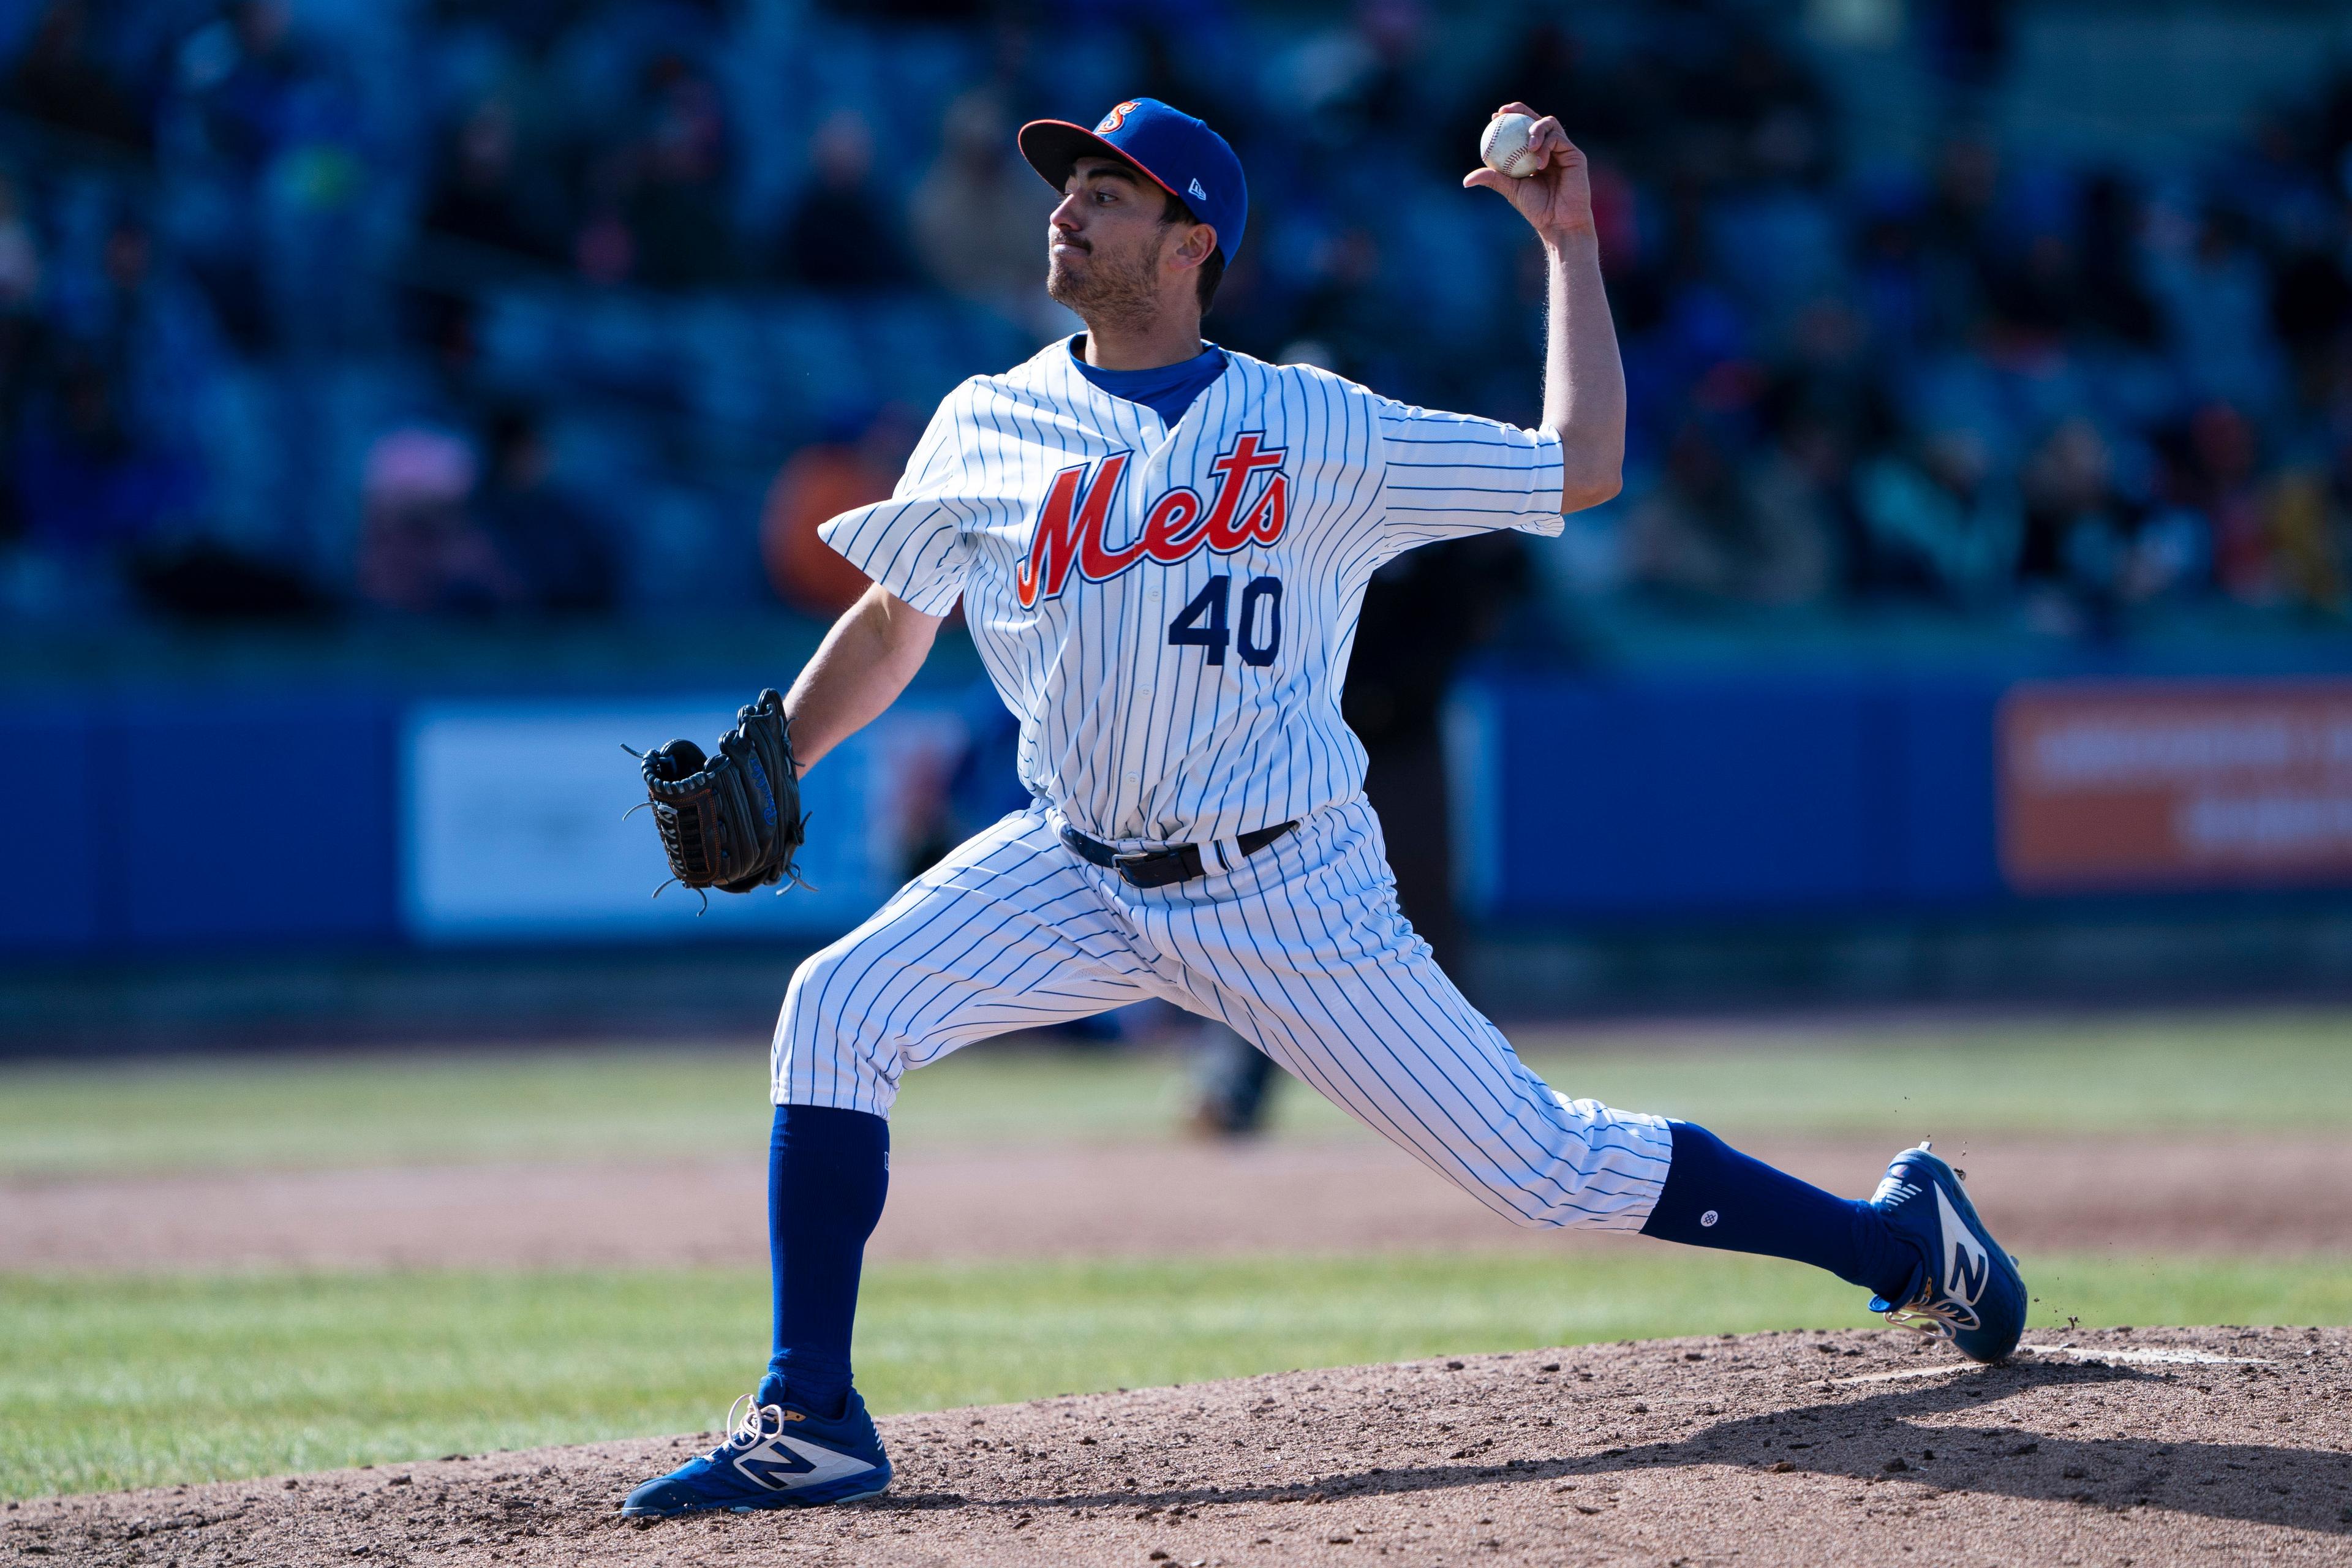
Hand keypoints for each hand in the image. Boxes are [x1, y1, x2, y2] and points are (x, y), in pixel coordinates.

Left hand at [1462, 103, 1594, 246]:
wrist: (1559, 222)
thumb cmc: (1536, 208)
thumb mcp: (1510, 189)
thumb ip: (1493, 179)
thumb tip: (1466, 180)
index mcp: (1534, 154)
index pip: (1521, 129)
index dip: (1509, 118)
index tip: (1495, 116)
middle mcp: (1549, 148)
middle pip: (1536, 119)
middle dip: (1521, 110)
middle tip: (1505, 111)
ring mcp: (1563, 150)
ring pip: (1549, 124)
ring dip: (1535, 130)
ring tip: (1527, 145)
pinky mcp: (1574, 154)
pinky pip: (1558, 139)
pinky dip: (1546, 146)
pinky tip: (1538, 161)